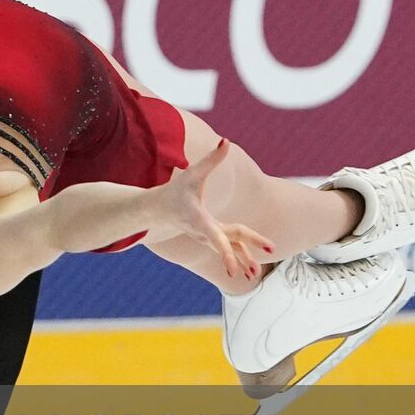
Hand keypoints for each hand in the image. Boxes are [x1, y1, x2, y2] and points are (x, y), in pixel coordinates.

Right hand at [159, 140, 274, 279]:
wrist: (157, 209)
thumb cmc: (175, 191)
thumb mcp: (192, 174)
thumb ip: (211, 159)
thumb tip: (226, 140)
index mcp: (201, 220)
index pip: (217, 237)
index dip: (226, 252)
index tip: (232, 268)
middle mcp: (205, 232)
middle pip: (228, 244)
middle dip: (242, 257)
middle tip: (257, 270)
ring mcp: (208, 236)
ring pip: (230, 249)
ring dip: (243, 261)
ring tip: (256, 274)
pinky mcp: (211, 237)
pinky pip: (229, 247)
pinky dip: (240, 256)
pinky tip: (252, 268)